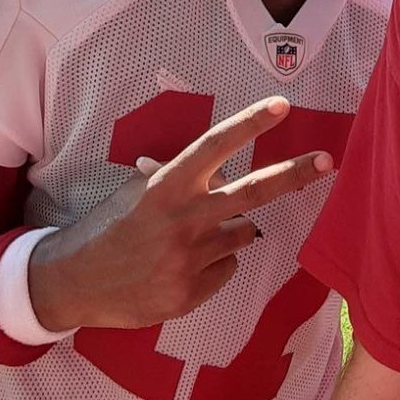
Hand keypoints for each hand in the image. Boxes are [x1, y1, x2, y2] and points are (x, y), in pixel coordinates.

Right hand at [28, 97, 331, 330]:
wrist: (71, 284)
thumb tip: (200, 167)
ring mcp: (189, 259)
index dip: (250, 124)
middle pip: (253, 192)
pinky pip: (226, 268)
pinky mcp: (190, 294)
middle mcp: (183, 219)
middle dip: (294, 174)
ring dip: (227, 232)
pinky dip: (212, 265)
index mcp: (167, 186)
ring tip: (185, 241)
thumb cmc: (109, 227)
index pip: (216, 146)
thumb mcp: (135, 192)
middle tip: (328, 161)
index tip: (281, 106)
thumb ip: (173, 179)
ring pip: (240, 234)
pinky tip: (177, 269)